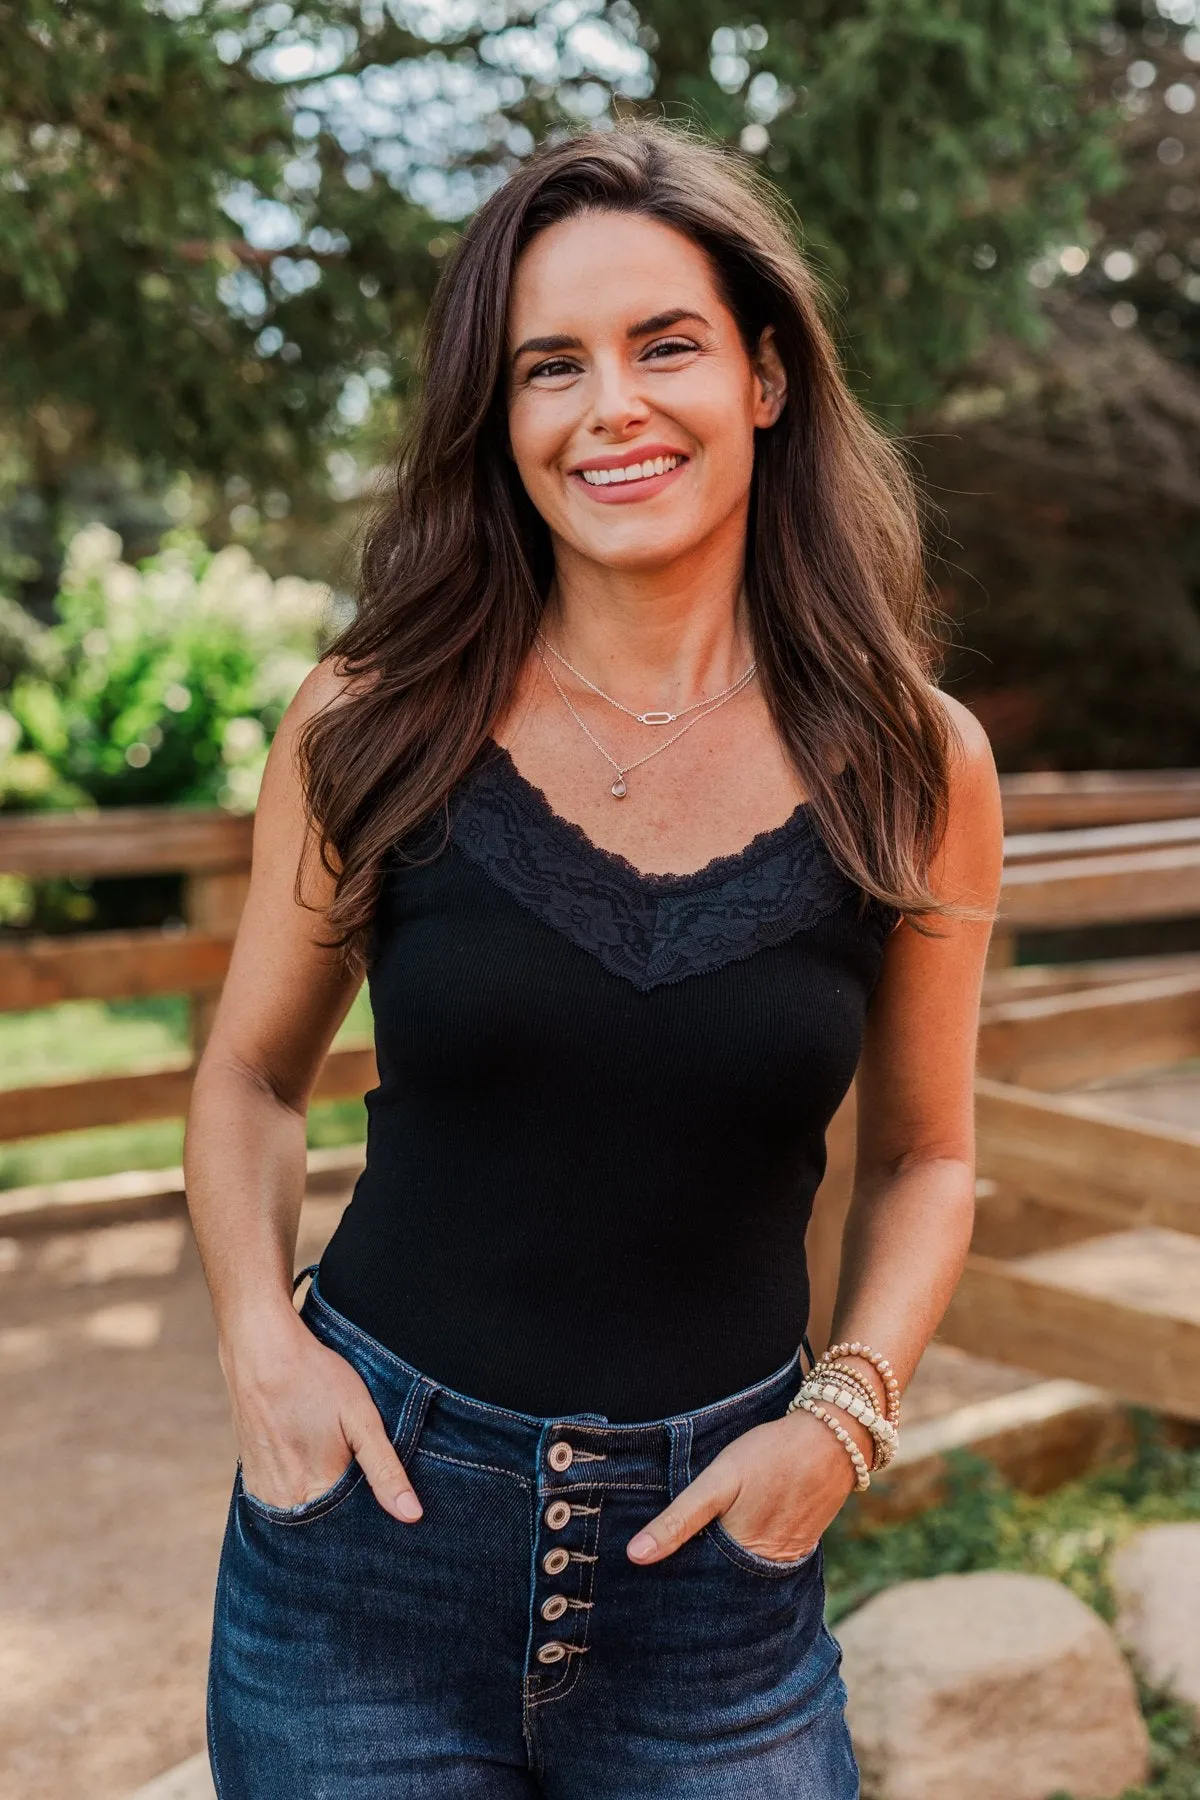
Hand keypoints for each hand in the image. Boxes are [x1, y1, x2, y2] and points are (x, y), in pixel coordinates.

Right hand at [220, 1305, 421, 1522]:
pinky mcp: (250, 1477)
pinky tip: (308, 1458)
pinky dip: (298, 1487)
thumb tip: (412, 1515)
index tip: (377, 1489)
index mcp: (313, 1493)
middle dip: (345, 1507)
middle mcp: (282, 1502)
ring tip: (328, 1457)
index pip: (351, 1526)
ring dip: (321, 1496)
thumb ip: (386, 1470)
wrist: (261, 1350)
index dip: (370, 1512)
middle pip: (325, 1522)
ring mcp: (261, 1491)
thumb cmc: (315, 1379)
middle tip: (353, 1465)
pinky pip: (282, 1498)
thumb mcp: (361, 1419)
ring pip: (303, 1510)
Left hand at [625, 1406, 870, 1564]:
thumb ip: (679, 1519)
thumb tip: (635, 1556)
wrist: (833, 1438)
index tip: (647, 1577)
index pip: (696, 1587)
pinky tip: (736, 1538)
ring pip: (742, 1575)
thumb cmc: (770, 1455)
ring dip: (721, 1568)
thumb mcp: (718, 1481)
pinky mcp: (800, 1545)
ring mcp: (786, 1560)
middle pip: (720, 1584)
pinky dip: (747, 1556)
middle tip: (667, 1566)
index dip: (672, 1581)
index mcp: (739, 1559)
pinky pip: (766, 1562)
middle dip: (696, 1577)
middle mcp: (764, 1570)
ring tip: (698, 1552)